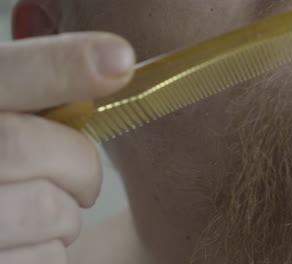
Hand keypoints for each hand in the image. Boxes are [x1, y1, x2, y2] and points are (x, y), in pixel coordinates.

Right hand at [0, 32, 134, 263]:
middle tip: (82, 177)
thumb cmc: (9, 170)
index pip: (4, 74)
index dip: (61, 64)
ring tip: (42, 212)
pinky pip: (48, 259)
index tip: (121, 60)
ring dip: (66, 216)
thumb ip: (44, 95)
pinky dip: (54, 252)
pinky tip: (28, 243)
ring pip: (48, 211)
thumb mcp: (13, 123)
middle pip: (30, 148)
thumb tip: (117, 64)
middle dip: (78, 165)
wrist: (0, 218)